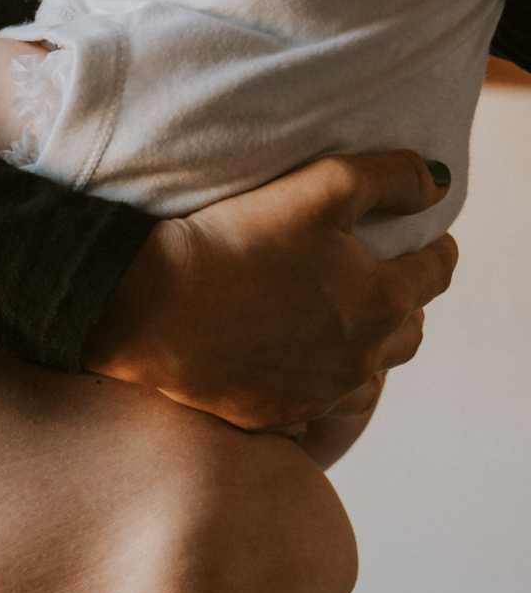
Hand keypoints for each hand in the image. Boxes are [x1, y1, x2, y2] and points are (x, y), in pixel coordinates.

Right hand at [84, 150, 457, 430]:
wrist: (152, 308)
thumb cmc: (238, 242)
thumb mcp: (324, 186)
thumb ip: (395, 178)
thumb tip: (439, 185)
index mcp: (384, 301)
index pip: (438, 272)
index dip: (435, 248)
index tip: (423, 237)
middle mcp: (360, 358)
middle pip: (408, 332)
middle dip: (403, 303)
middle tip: (376, 280)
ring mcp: (315, 394)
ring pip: (363, 374)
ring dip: (361, 347)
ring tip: (333, 323)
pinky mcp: (271, 413)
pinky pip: (310, 400)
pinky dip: (310, 376)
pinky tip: (285, 353)